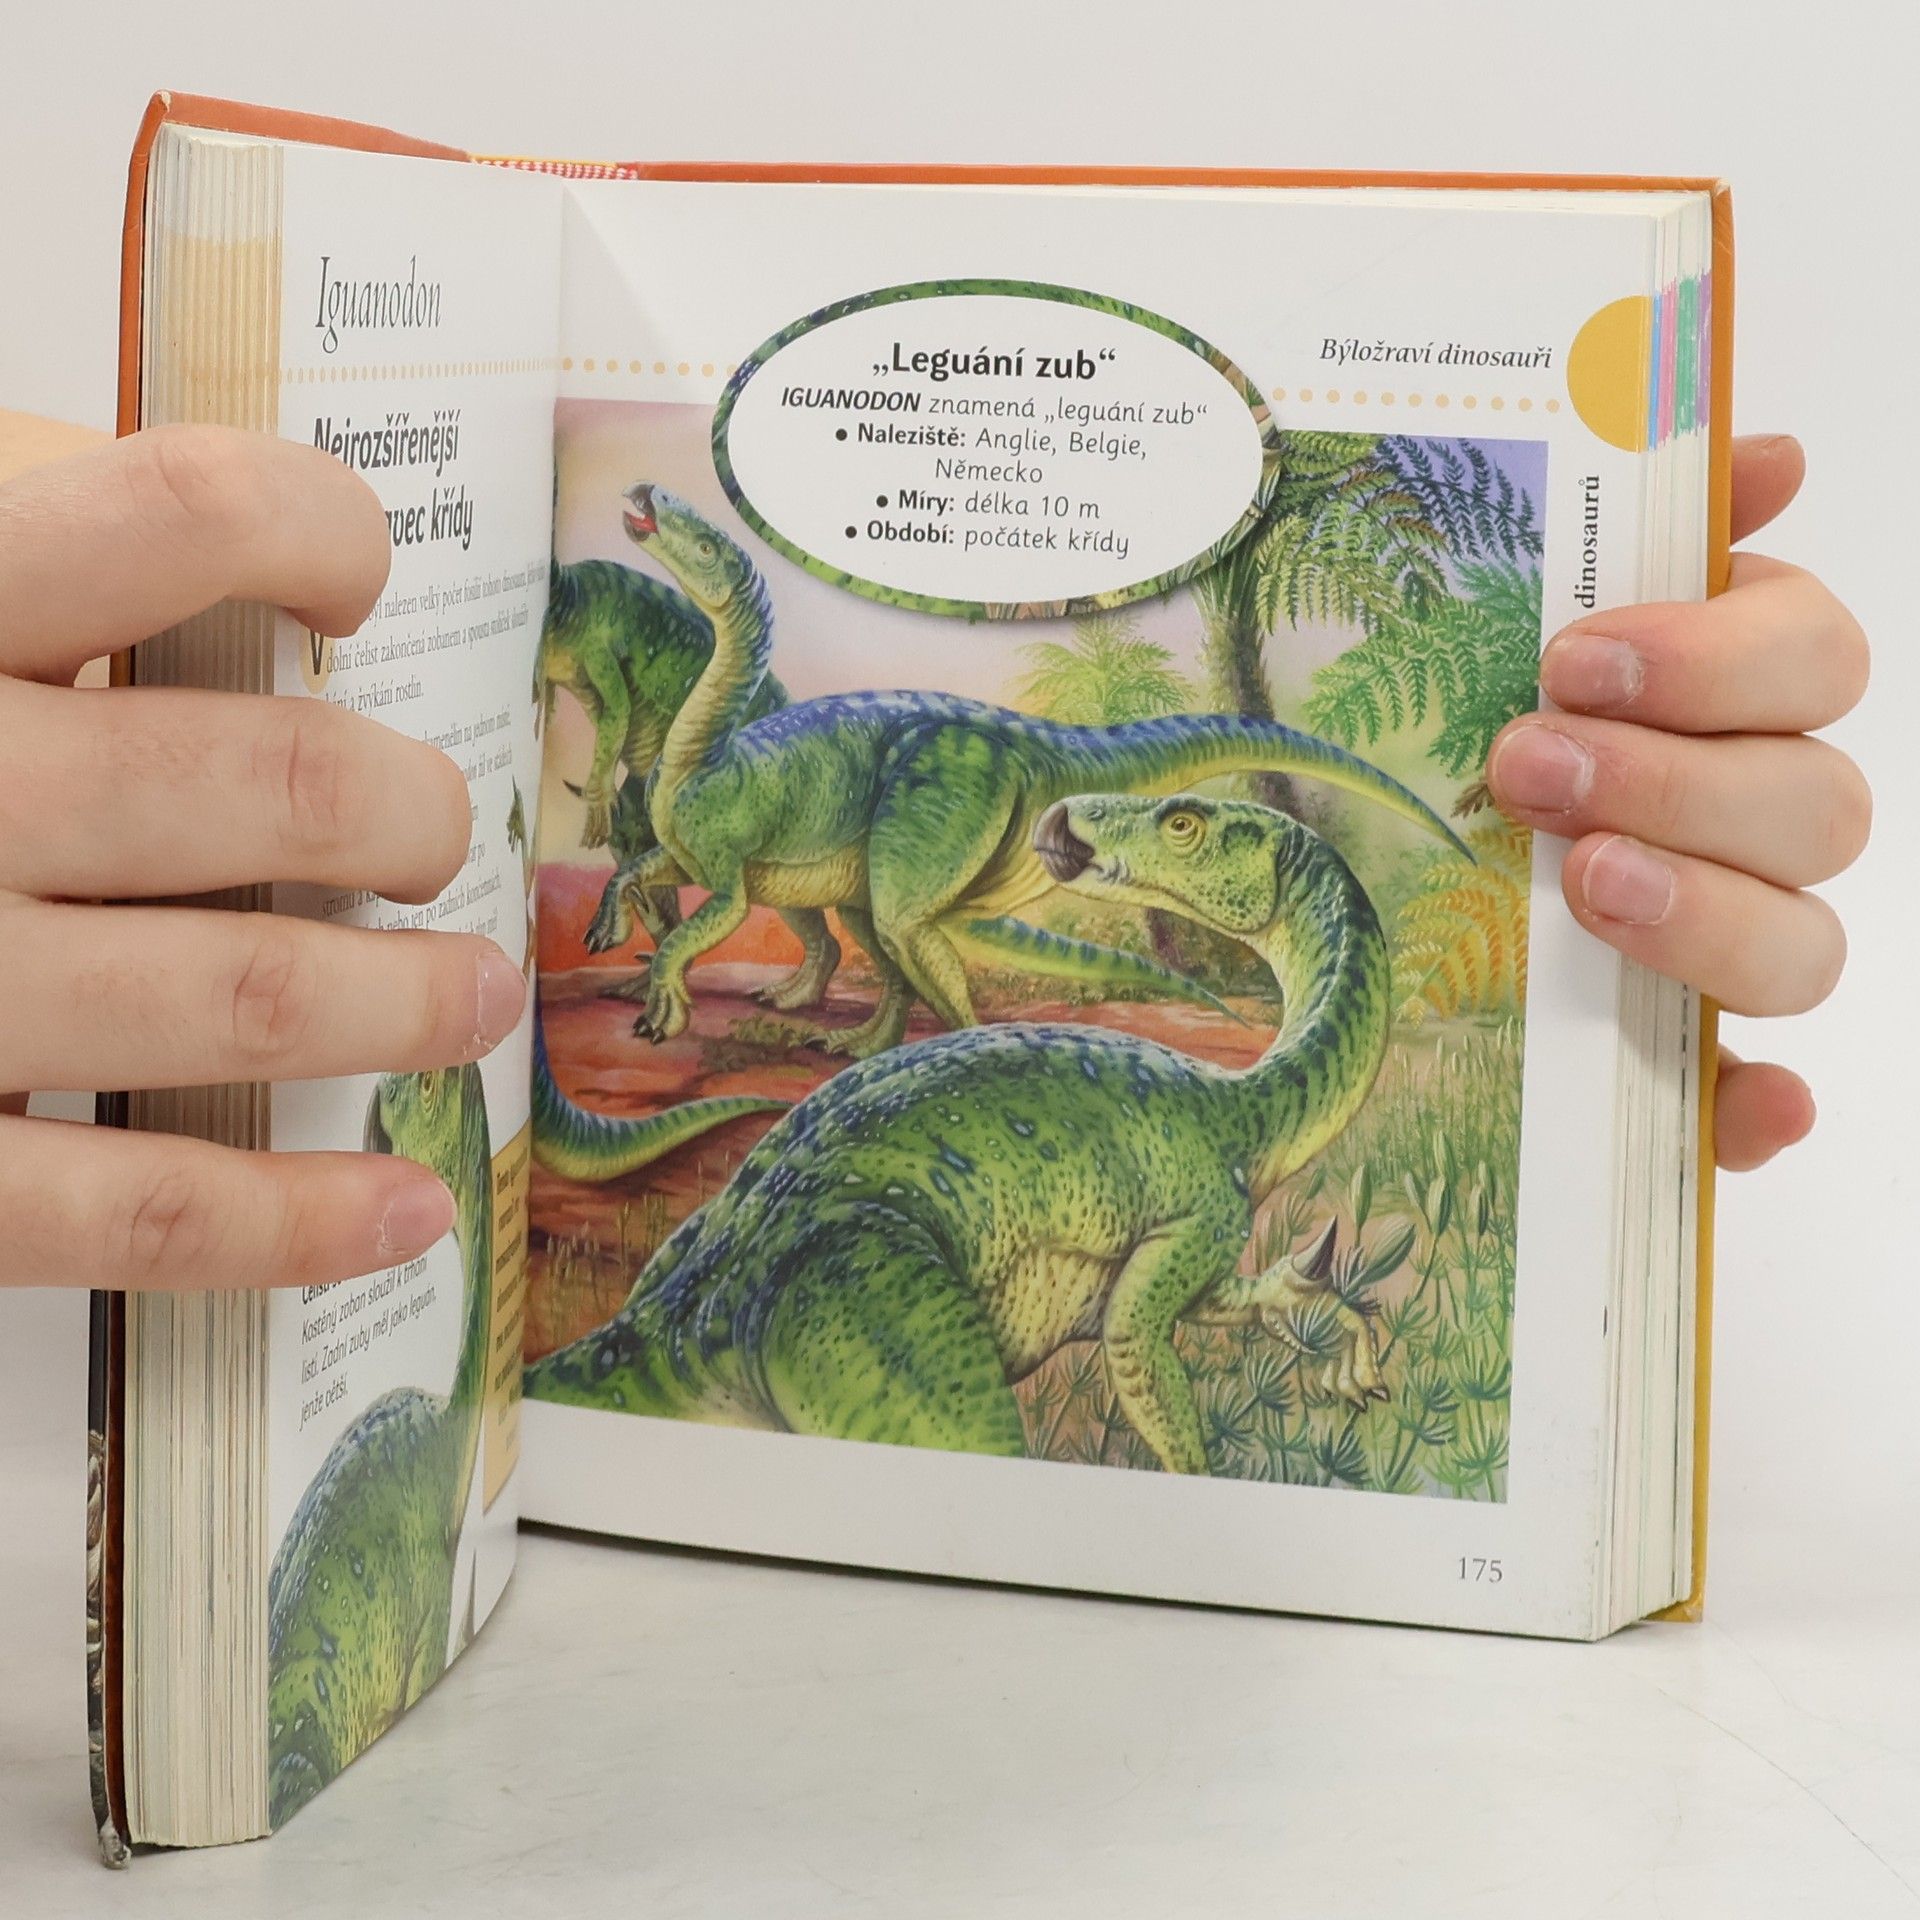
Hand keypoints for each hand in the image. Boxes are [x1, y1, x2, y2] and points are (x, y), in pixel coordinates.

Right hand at [0, 419, 525, 1288]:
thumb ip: (16, 514)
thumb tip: (242, 555)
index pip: (188, 511)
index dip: (317, 534)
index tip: (346, 589)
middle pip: (273, 784)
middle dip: (406, 814)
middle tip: (435, 837)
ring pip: (244, 998)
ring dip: (408, 1004)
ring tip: (479, 999)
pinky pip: (137, 1209)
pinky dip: (299, 1223)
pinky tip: (405, 1213)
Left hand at [1486, 435, 1868, 1171]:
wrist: (1340, 859)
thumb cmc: (1442, 718)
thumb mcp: (1499, 611)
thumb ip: (1622, 528)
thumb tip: (1762, 450)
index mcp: (1731, 694)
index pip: (1818, 656)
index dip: (1718, 659)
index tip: (1576, 657)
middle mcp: (1753, 817)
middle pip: (1821, 805)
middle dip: (1677, 782)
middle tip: (1526, 765)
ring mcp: (1725, 943)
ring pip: (1804, 944)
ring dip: (1705, 911)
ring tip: (1575, 882)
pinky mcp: (1680, 1061)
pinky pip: (1756, 1100)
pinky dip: (1759, 1107)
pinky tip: (1743, 1099)